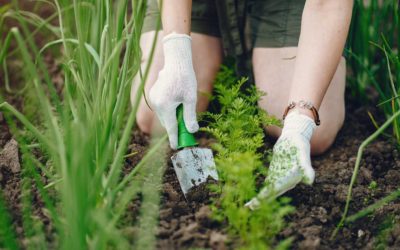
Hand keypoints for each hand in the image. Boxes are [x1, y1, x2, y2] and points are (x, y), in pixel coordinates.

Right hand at [149, 33, 198, 148]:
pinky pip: (161, 108)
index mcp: (165, 106)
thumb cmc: (185, 78)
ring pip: (163, 116)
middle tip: (186, 131)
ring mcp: (153, 99)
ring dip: (172, 118)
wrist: (176, 62)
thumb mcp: (190, 99)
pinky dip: (168, 110)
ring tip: (182, 111)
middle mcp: (156, 104)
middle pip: (166, 122)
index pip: (170, 127)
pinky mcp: (152, 94)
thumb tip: (192, 131)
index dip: (174, 138)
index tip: (176, 147)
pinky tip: (176, 102)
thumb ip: (190, 116)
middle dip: (175, 127)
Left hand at [245, 111, 315, 209]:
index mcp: (292, 178)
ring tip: (248, 207)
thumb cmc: (300, 144)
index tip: (257, 201)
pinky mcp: (276, 172)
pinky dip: (262, 190)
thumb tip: (310, 181)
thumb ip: (305, 166)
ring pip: (269, 190)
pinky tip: (254, 196)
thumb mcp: (302, 153)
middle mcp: (287, 180)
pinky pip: (268, 183)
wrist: (295, 136)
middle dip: (261, 201)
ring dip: (260, 199)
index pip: (277, 188)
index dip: (267, 195)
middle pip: (273, 193)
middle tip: (249, 208)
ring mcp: (281, 177)